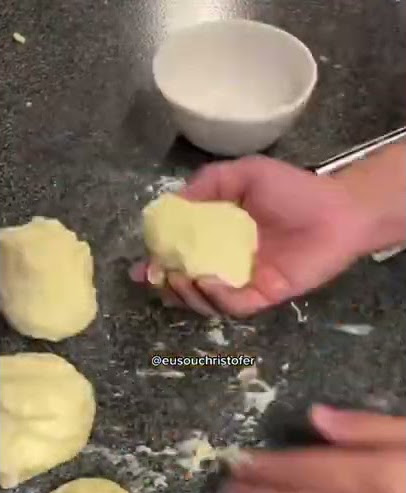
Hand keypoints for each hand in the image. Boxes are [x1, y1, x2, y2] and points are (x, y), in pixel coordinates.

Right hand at [130, 156, 374, 315]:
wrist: (338, 211)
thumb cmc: (294, 190)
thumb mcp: (244, 174)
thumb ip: (208, 184)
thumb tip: (171, 204)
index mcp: (219, 236)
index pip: (181, 253)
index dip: (158, 261)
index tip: (141, 265)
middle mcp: (227, 262)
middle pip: (187, 284)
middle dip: (166, 284)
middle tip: (156, 275)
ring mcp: (245, 282)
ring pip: (206, 301)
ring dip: (186, 293)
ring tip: (180, 277)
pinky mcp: (264, 296)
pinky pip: (233, 306)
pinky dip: (216, 297)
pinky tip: (208, 281)